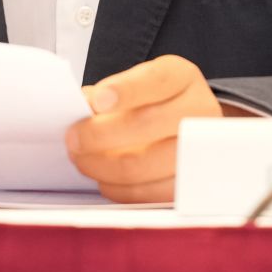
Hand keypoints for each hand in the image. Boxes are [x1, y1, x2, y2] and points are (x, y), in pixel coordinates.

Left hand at [64, 54, 223, 202]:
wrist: (189, 125)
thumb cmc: (154, 102)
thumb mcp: (137, 84)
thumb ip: (110, 93)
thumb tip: (81, 111)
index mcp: (181, 78)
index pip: (155, 80)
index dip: (124, 90)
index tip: (95, 101)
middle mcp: (198, 111)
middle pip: (145, 124)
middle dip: (99, 134)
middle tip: (72, 138)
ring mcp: (198, 150)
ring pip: (141, 165)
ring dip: (101, 165)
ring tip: (81, 159)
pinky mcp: (189, 184)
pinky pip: (147, 193)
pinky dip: (117, 188)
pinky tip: (103, 177)